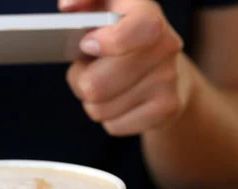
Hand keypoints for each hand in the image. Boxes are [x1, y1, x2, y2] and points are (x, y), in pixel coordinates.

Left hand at [62, 0, 191, 135]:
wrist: (167, 72)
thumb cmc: (119, 37)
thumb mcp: (102, 10)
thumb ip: (83, 2)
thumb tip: (68, 6)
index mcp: (148, 14)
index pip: (141, 28)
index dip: (110, 42)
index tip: (86, 45)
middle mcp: (166, 45)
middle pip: (96, 86)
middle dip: (81, 82)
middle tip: (87, 72)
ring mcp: (169, 79)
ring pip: (100, 109)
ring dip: (93, 102)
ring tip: (106, 86)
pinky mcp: (168, 109)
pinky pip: (114, 126)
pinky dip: (109, 118)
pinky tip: (121, 102)